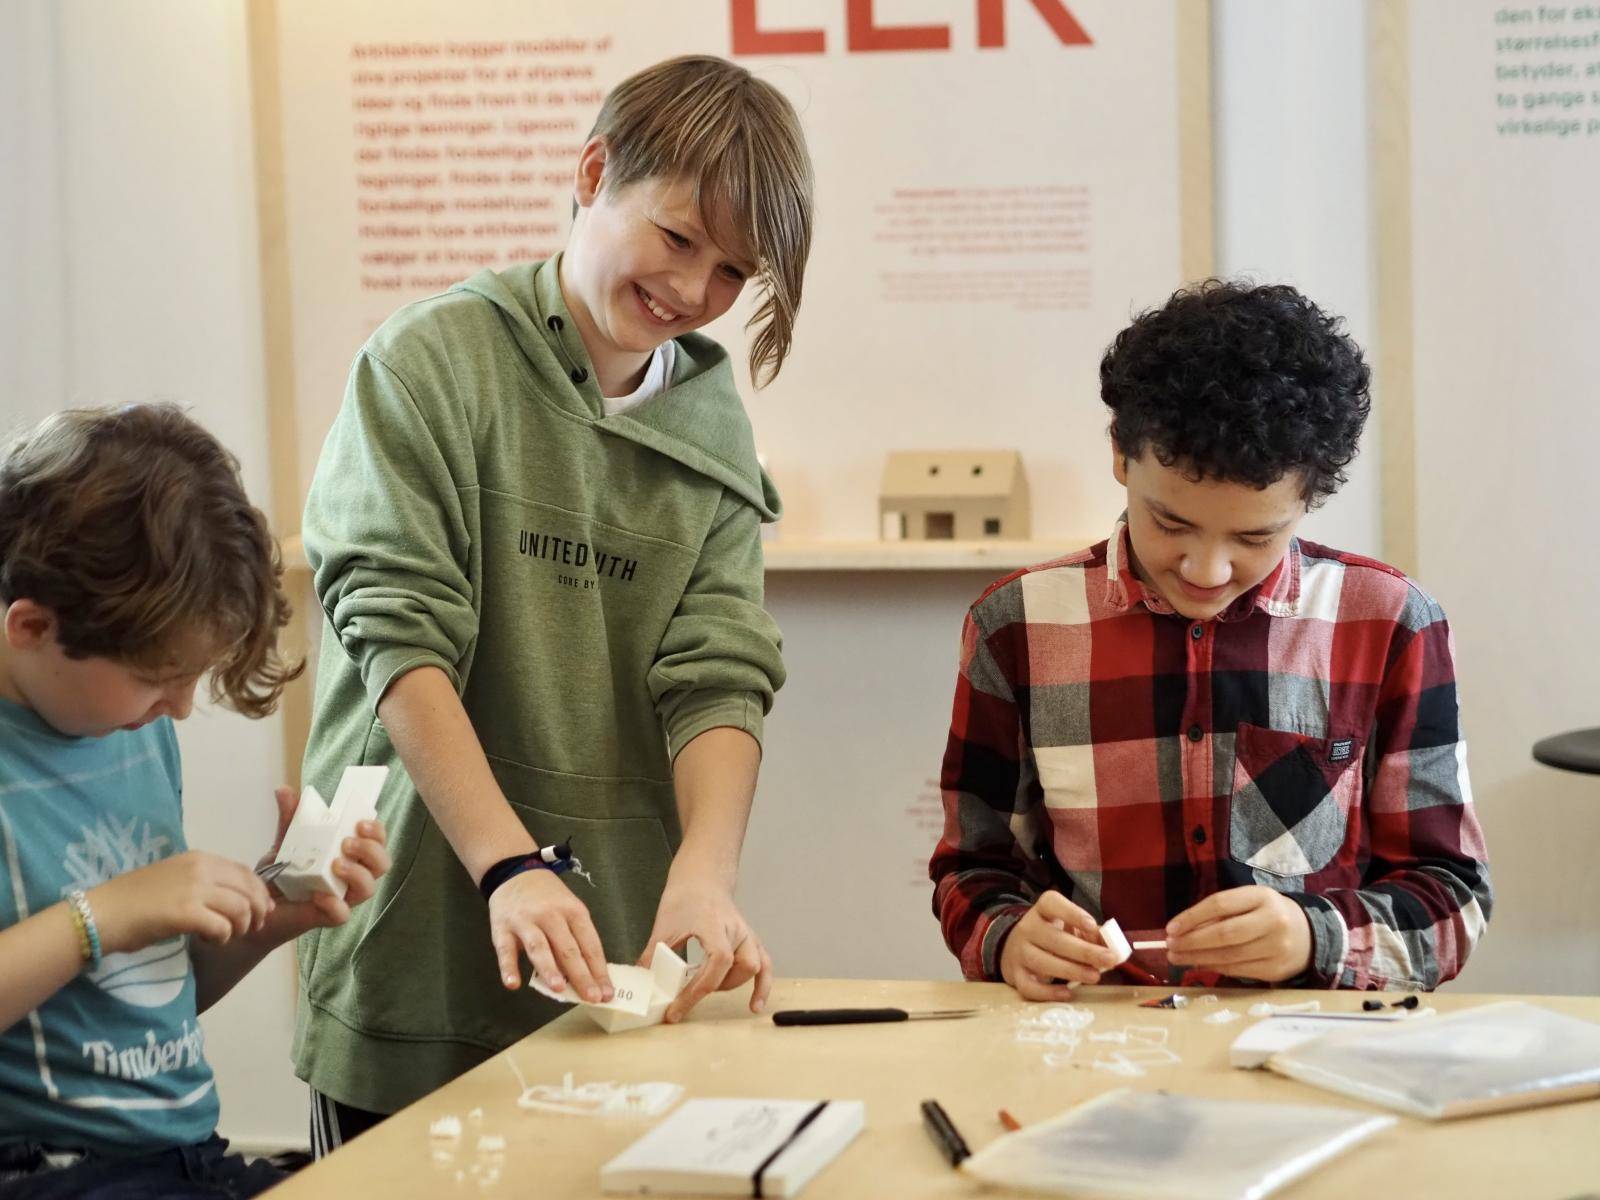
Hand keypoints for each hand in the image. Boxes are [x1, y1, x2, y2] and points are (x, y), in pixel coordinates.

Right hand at [90, 851, 272, 953]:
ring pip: (240, 908)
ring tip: (225, 937)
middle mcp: (201, 868)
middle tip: (253, 928)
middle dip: (257, 911)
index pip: (244, 872)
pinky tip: (209, 941)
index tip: (263, 909)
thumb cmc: (132, 901)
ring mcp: (194, 889)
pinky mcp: (185, 912)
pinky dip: (222, 937)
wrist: (100, 913)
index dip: (259, 892)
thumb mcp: (174, 880)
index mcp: (199, 858)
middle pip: (248, 889)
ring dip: (239, 927)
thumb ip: (203, 883)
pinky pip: (222, 927)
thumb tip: (233, 898)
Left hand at [257, 787, 391, 938]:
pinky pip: (343, 914)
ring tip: (335, 864)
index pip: (377, 841)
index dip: (377, 831)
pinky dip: (335, 905)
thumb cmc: (279, 874)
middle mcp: (352, 875)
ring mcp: (342, 897)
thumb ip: (290, 818)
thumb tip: (284, 790)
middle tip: (347, 842)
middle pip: (382, 864)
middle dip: (372, 850)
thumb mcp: (285, 841)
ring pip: (369, 888)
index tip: (360, 822)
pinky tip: (320, 895)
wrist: (255, 904)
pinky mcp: (327, 917)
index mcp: (349, 854)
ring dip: (358, 873)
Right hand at [488, 868, 612, 1002]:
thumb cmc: (548, 898)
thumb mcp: (569, 909)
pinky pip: (506, 950)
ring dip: (549, 969)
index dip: (599, 970)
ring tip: (559, 989)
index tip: (607, 993)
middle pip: (568, 948)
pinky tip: (513, 984)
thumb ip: (575, 939)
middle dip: (581, 975)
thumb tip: (587, 977)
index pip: (590, 944)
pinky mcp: (502, 928)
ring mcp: (526, 921)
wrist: (515, 873)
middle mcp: (551, 915)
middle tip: (592, 998)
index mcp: (574, 911)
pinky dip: (508, 968)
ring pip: (539, 947)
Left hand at [641, 877, 771, 1021]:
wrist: (702, 879)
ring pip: (753, 967)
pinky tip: (754, 1005)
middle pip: (738, 967)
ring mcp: (746, 935)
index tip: (675, 1010)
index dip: (696, 991)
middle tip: (685, 996)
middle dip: (712, 988)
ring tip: (708, 989)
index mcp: (715, 924)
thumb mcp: (664, 925)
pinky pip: (765, 966)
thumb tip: (644, 983)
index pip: (716, 962)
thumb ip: (653, 954)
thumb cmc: (684, 898)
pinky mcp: (750, 941)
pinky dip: (762, 986)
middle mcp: (736, 930)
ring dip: (730, 984)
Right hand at [999, 891, 1122, 1000]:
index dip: (1072, 913)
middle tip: (1109, 960)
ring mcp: (1019, 952)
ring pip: (1041, 962)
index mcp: (1042, 910)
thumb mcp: (1070, 927)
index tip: (1092, 925)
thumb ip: (1091, 934)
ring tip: (1095, 977)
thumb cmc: (1053, 936)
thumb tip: (1112, 947)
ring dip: (1071, 970)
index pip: (1051, 903)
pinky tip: (1067, 993)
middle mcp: (1027, 928)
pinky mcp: (1015, 975)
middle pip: (1053, 938)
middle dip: (1084, 951)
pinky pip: (1029, 986)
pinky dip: (1048, 992)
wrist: (1017, 948)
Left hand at [1165, 886, 1312, 981]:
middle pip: (1224, 933)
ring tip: (1177, 958)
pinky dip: (1215, 968)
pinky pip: (1238, 970)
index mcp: (1262, 896)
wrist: (1309, 936)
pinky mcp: (1276, 969)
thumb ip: (1220, 913)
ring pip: (1229, 956)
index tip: (1171, 928)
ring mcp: (1277, 947)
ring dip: (1198, 958)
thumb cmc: (1267, 915)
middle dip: (1192, 941)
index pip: (1220, 904)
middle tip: (1170, 946)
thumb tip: (1182, 931)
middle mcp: (1272, 921)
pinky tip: (1200, 964)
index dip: (1192, 916)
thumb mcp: (1249, 903)